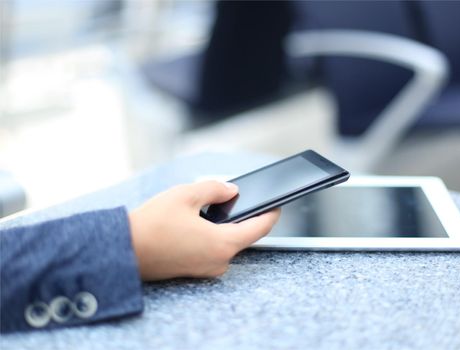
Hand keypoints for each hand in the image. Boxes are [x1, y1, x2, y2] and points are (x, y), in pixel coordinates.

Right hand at [128, 181, 279, 280]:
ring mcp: (207, 269)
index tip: (277, 203)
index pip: (259, 229)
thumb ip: (215, 189)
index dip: (271, 214)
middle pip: (243, 236)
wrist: (124, 250)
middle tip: (237, 198)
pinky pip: (213, 250)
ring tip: (213, 207)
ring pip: (227, 243)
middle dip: (243, 217)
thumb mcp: (186, 195)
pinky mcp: (195, 270)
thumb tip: (232, 191)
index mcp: (222, 243)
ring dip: (225, 226)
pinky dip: (213, 236)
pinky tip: (200, 222)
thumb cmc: (153, 224)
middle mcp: (219, 261)